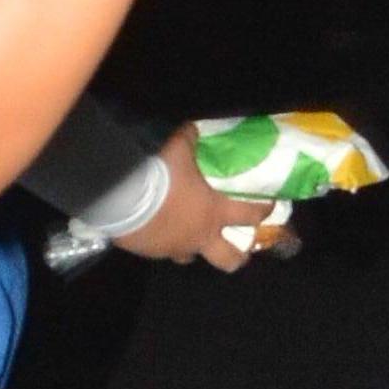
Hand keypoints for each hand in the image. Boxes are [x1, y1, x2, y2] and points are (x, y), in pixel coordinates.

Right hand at [115, 129, 298, 268]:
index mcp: (214, 212)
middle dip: (238, 255)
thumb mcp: (179, 148)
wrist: (120, 196)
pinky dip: (163, 241)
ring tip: (188, 234)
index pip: (251, 215)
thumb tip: (193, 130)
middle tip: (239, 247)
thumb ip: (191, 140)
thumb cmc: (158, 174)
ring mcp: (174, 248)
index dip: (264, 210)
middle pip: (229, 259)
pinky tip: (155, 228)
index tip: (269, 206)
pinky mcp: (150, 252)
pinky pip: (162, 250)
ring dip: (194, 247)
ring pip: (191, 257)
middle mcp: (199, 236)